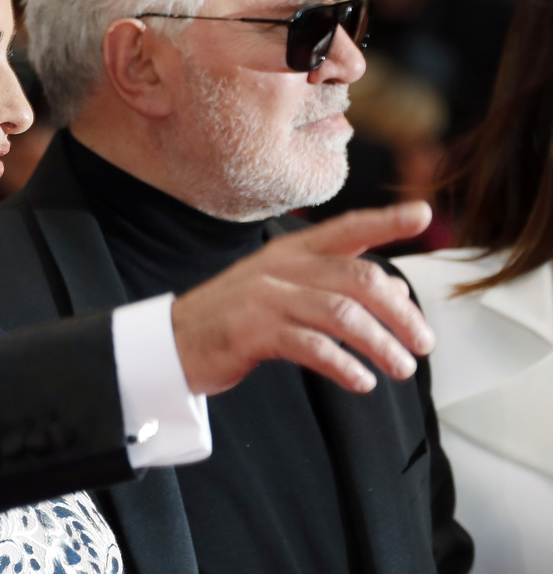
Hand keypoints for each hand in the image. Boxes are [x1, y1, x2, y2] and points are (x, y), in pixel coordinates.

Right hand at [172, 201, 435, 395]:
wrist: (172, 342)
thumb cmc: (232, 318)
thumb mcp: (281, 291)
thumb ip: (333, 286)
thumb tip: (396, 296)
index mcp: (289, 251)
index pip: (346, 230)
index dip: (386, 221)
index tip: (422, 213)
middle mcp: (280, 267)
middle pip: (358, 279)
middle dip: (400, 313)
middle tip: (422, 343)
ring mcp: (265, 297)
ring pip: (341, 313)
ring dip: (380, 344)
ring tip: (400, 368)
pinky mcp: (252, 331)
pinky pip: (311, 345)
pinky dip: (343, 365)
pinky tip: (360, 381)